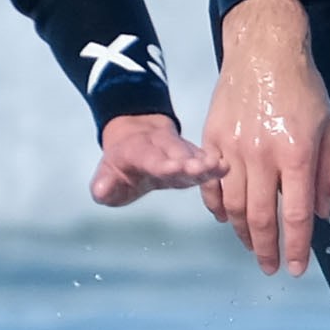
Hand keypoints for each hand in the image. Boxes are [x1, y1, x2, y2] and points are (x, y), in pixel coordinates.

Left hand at [88, 108, 220, 209]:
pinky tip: (227, 169)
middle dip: (191, 162)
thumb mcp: (106, 175)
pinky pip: (208, 160)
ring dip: (208, 164)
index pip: (152, 160)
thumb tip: (102, 192)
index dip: (163, 165)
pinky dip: (216, 166)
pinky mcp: (196, 157)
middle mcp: (163, 149)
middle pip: (179, 155)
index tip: (173, 169)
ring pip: (197, 156)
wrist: (138, 137)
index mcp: (139, 153)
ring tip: (222, 168)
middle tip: (204, 168)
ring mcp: (182, 152)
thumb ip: (104, 187)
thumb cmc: (122, 165)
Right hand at [196, 0, 329, 276]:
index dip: (297, 247)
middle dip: (267, 249)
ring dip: (243, 232)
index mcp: (296, 154)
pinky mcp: (212, 139)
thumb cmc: (304, 88)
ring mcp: (232, 148)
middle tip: (271, 267)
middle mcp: (262, 156)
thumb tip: (320, 213)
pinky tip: (226, 218)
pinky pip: (209, 182)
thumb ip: (327, 175)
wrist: (263, 51)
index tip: (296, 268)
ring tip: (253, 245)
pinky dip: (217, 206)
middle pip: (261, 217)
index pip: (296, 214)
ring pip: (233, 205)